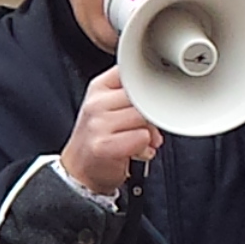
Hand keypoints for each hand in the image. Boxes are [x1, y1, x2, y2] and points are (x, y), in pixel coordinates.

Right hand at [59, 71, 161, 197]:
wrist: (80, 170)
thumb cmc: (101, 138)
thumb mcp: (111, 107)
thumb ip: (134, 96)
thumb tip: (164, 97)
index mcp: (100, 86)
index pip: (134, 73)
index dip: (150, 87)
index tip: (153, 99)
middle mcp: (97, 102)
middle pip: (143, 97)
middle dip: (152, 114)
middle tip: (148, 127)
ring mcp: (98, 124)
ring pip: (144, 118)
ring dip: (150, 133)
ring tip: (142, 141)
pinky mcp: (103, 145)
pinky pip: (141, 138)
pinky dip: (145, 148)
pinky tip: (137, 152)